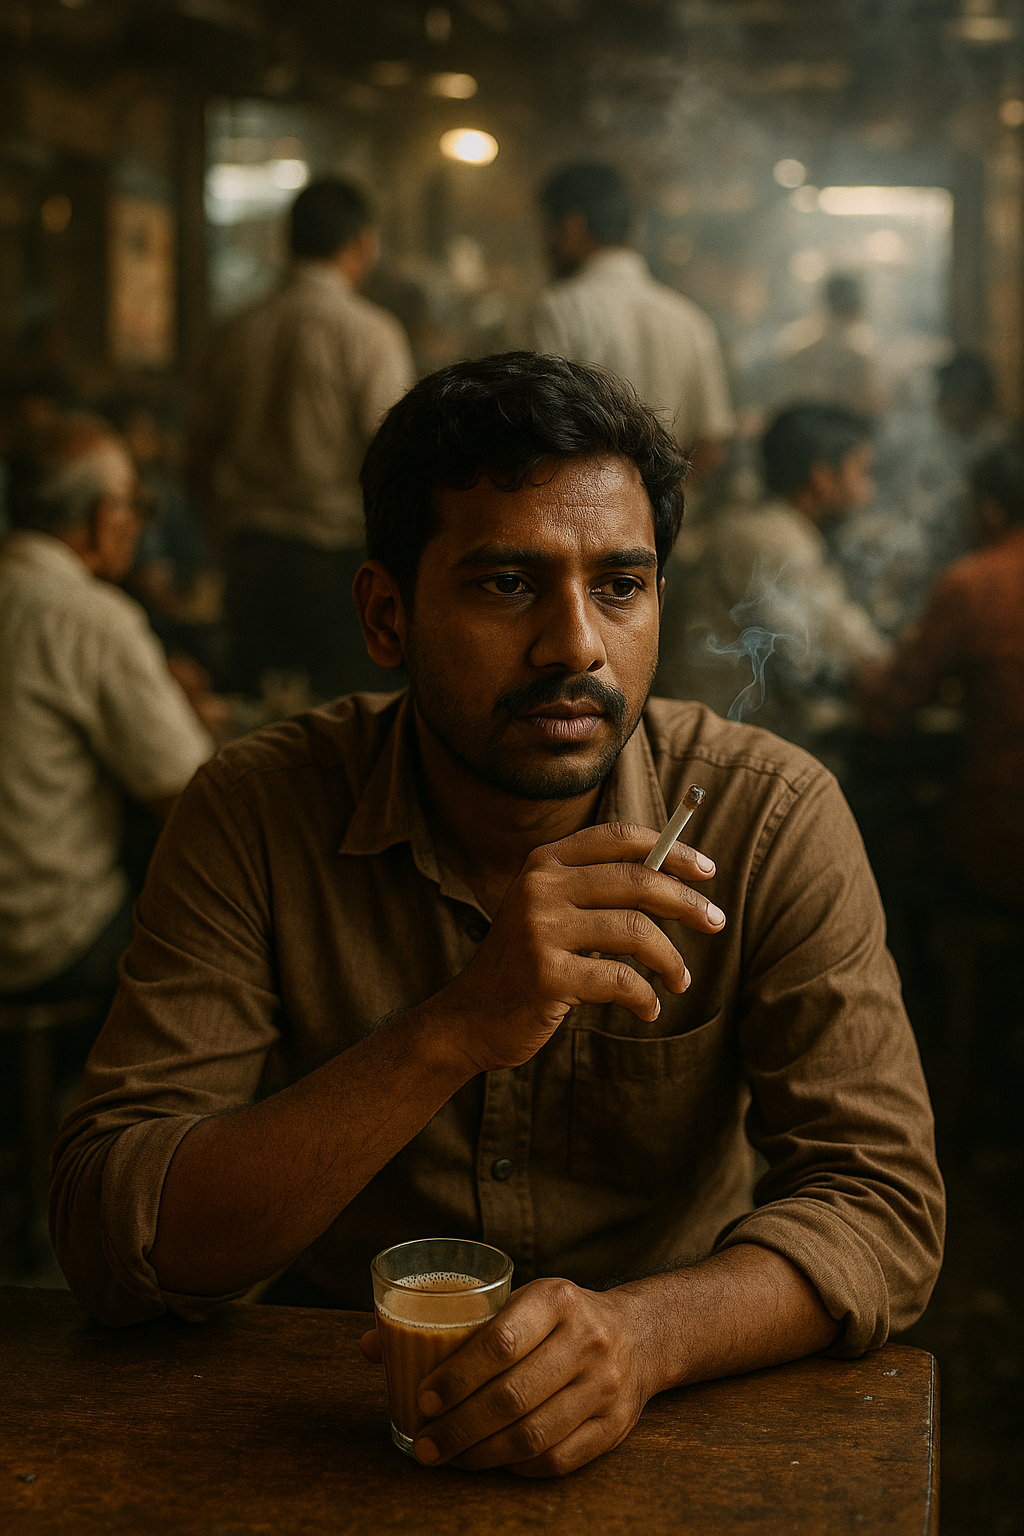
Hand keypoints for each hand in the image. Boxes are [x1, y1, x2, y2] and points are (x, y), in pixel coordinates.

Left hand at [361, 1277, 658, 1476]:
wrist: (638, 1336)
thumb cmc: (555, 1318)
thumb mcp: (515, 1300)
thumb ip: (449, 1324)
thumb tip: (370, 1345)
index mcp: (557, 1298)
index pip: (501, 1342)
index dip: (457, 1376)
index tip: (424, 1400)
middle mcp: (587, 1339)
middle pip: (514, 1396)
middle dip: (460, 1427)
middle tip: (426, 1444)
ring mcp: (605, 1386)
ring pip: (533, 1434)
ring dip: (482, 1454)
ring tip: (448, 1458)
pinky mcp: (613, 1427)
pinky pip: (556, 1459)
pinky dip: (515, 1467)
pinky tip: (489, 1462)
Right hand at [428, 821, 724, 1074]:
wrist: (469, 1018)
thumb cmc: (526, 964)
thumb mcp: (551, 914)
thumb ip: (597, 893)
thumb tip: (677, 882)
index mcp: (544, 863)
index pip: (618, 837)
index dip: (671, 848)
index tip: (707, 870)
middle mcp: (540, 887)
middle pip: (637, 880)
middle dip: (686, 901)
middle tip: (716, 921)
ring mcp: (540, 929)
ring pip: (637, 931)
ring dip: (671, 960)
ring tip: (680, 981)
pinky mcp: (547, 974)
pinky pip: (621, 980)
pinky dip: (645, 998)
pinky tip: (648, 1009)